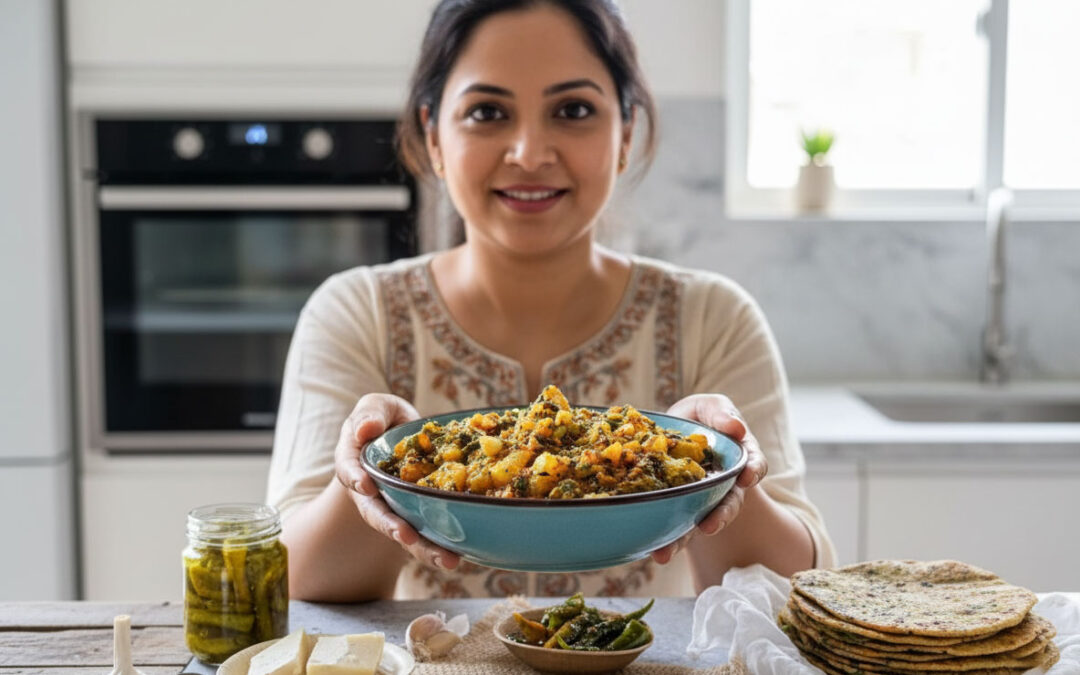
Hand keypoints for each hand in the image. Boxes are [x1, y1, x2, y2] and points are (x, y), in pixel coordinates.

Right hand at [334, 393, 461, 569]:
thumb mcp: (377, 407)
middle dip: (390, 525)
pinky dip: (439, 546)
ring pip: (403, 530)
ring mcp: (392, 507)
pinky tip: (458, 557)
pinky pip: (425, 533)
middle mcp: (370, 492)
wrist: (402, 436)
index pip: (350, 471)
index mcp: (355, 462)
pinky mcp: (415, 515)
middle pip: (375, 512)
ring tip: (446, 560)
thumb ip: (370, 415)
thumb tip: (364, 430)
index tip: (365, 486)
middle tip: (406, 536)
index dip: (356, 479)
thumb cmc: (386, 419)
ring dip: (422, 547)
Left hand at [650, 393, 767, 563]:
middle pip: (730, 503)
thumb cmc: (695, 419)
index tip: (748, 477)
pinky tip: (657, 553)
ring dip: (687, 538)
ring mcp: (703, 501)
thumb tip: (737, 428)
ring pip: (701, 521)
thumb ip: (721, 413)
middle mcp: (725, 485)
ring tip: (669, 553)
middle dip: (722, 516)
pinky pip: (677, 528)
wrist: (667, 435)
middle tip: (710, 526)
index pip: (755, 466)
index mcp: (738, 458)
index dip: (754, 471)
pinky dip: (669, 542)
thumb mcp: (707, 407)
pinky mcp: (680, 511)